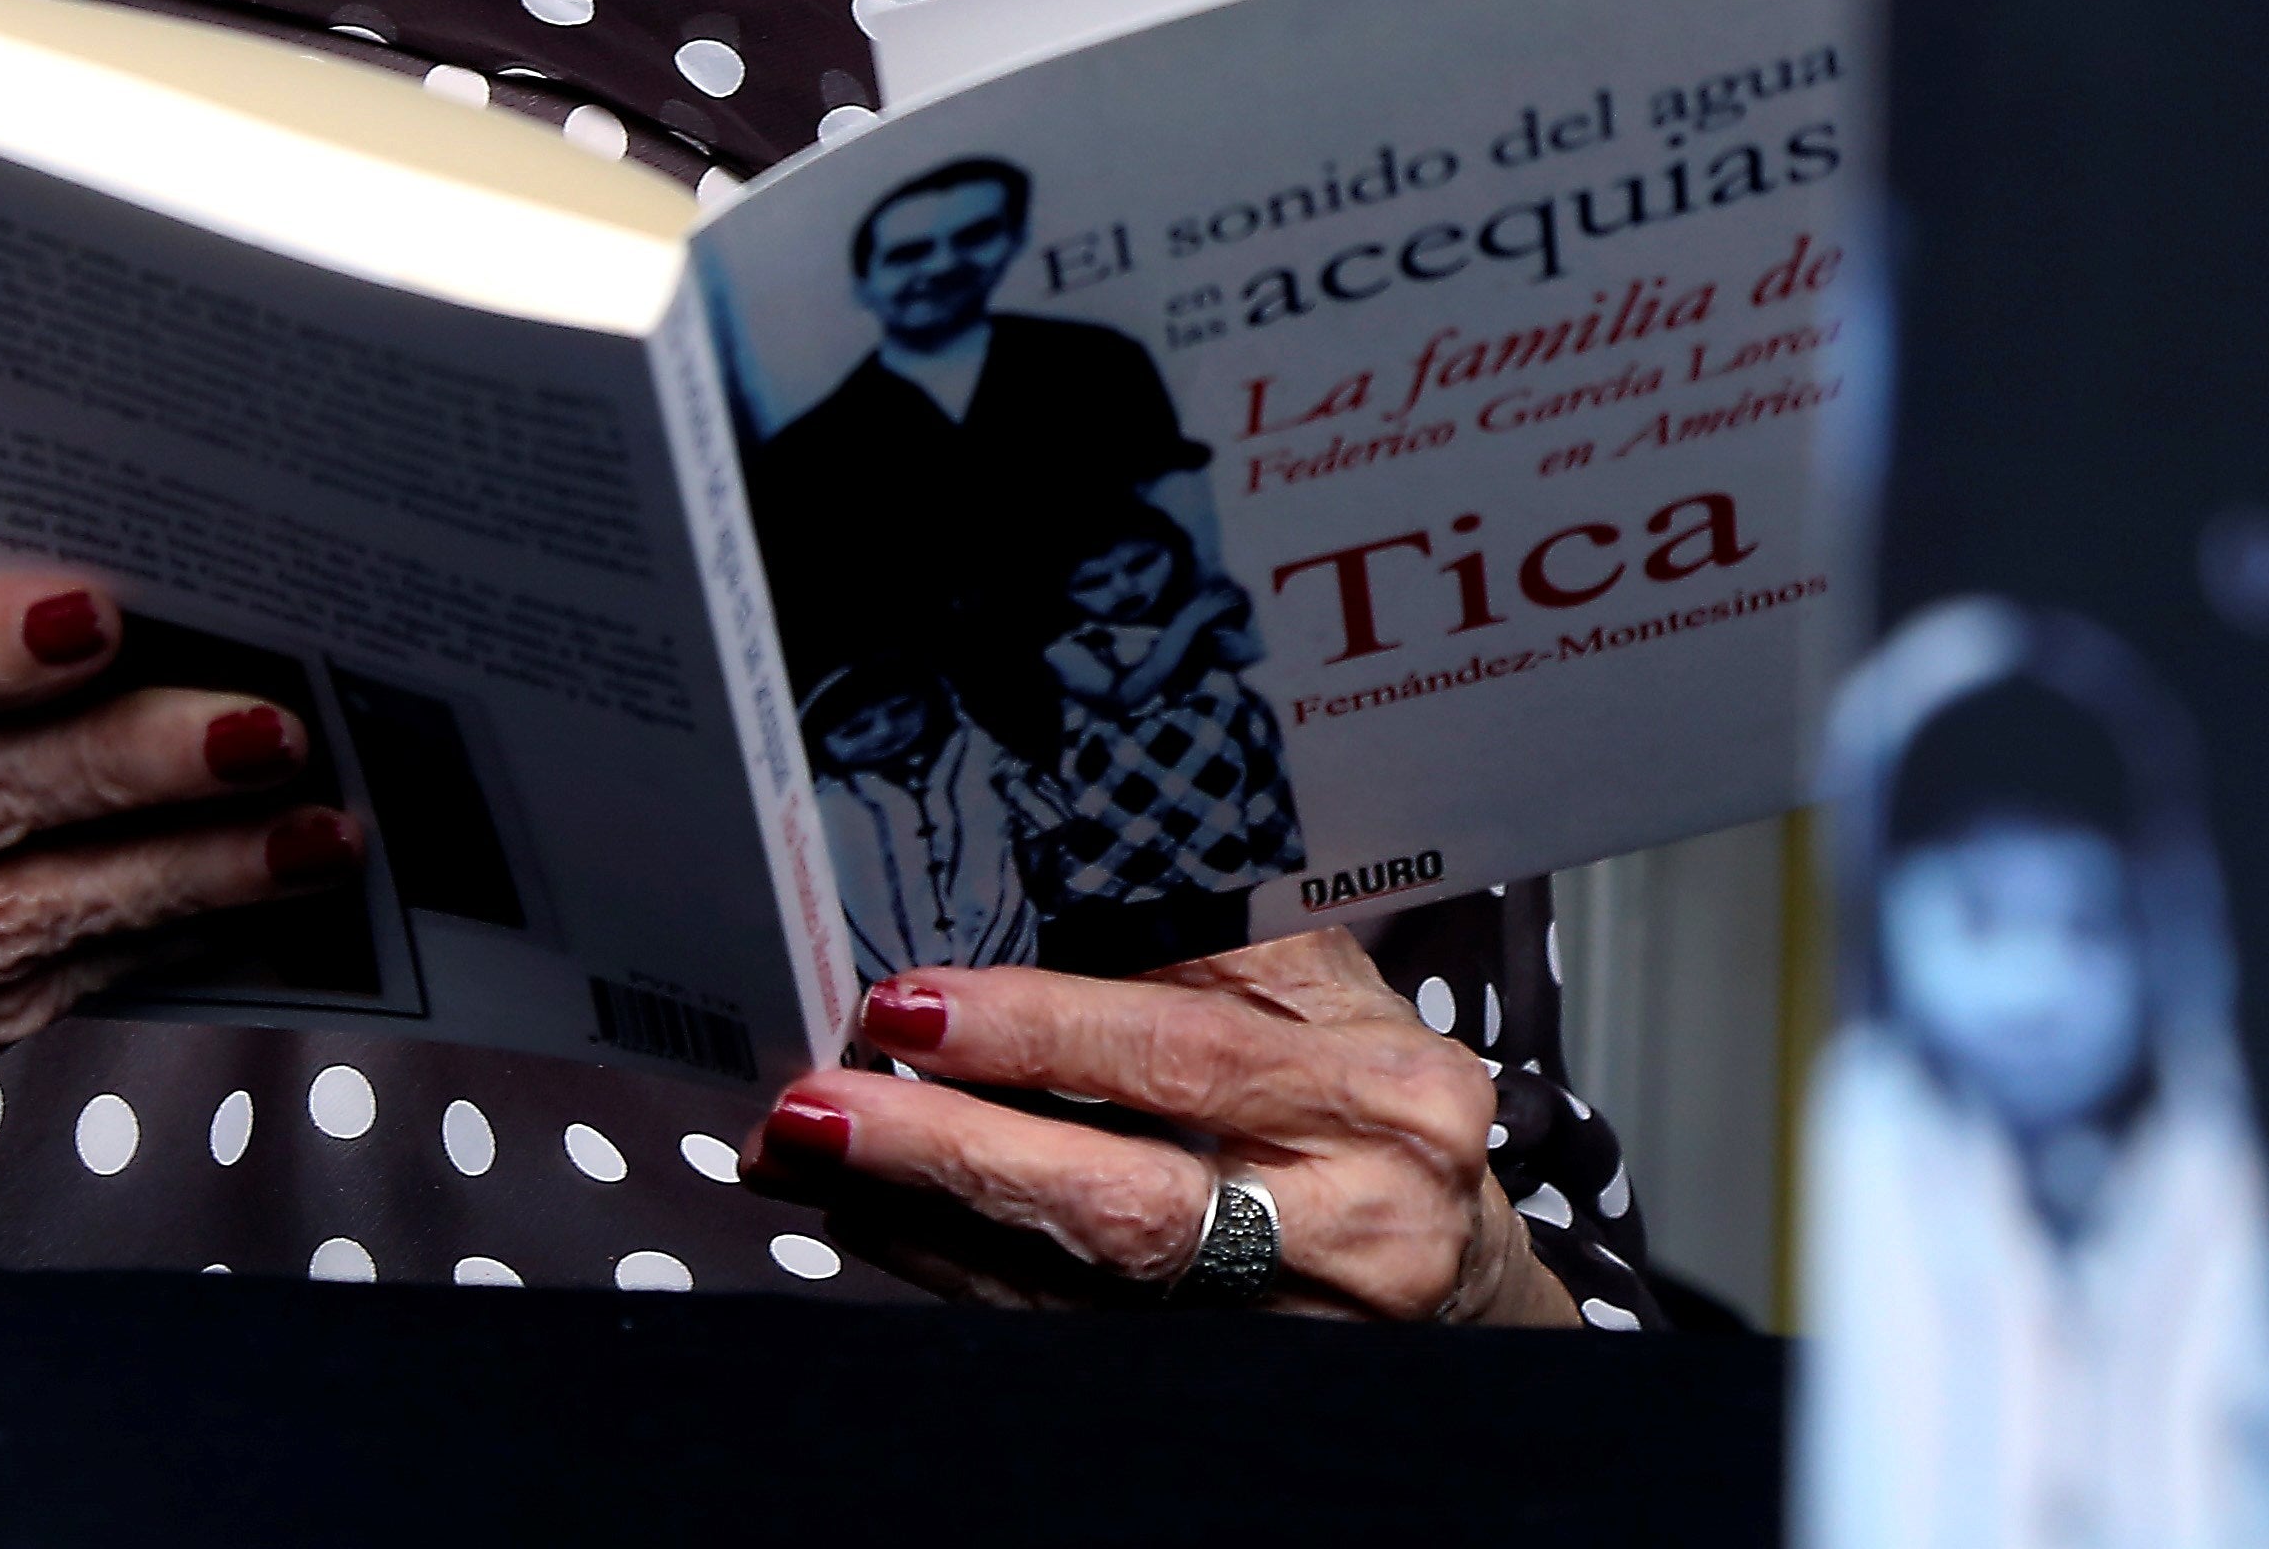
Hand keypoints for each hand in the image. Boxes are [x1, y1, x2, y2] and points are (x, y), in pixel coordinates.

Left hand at [751, 930, 1577, 1324]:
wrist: (1460, 1278)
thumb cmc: (1379, 1108)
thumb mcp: (1337, 1000)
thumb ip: (1219, 949)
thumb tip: (1047, 884)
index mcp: (1393, 1097)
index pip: (1191, 1056)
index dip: (1042, 1031)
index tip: (913, 1004)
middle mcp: (1362, 1225)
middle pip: (1132, 1200)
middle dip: (954, 1151)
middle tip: (821, 1102)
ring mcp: (1299, 1327)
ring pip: (1081, 1286)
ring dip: (924, 1220)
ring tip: (808, 1154)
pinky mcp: (1231, 1385)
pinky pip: (1069, 1334)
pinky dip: (958, 1273)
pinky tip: (874, 1218)